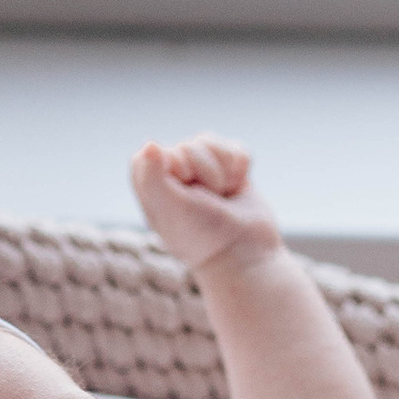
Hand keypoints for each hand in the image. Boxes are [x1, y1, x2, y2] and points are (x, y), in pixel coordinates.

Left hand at [131, 136, 281, 275]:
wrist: (247, 255)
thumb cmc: (204, 236)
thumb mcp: (170, 208)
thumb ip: (152, 177)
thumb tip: (151, 144)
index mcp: (152, 188)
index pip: (152, 153)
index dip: (171, 165)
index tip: (182, 191)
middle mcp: (176, 179)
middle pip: (187, 146)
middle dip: (204, 170)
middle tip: (208, 201)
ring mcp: (204, 174)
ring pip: (211, 143)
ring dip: (223, 169)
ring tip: (223, 196)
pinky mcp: (231, 172)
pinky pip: (235, 149)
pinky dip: (240, 167)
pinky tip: (237, 188)